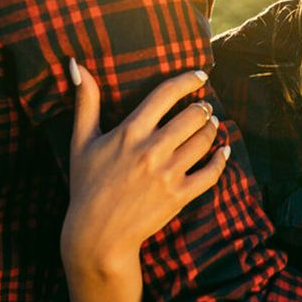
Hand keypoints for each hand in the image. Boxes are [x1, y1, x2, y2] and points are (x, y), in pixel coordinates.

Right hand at [60, 61, 229, 275]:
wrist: (97, 236)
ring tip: (212, 124)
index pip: (166, 94)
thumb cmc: (87, 186)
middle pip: (192, 116)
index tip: (200, 75)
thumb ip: (86, 102)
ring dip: (212, 129)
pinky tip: (223, 151)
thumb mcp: (81, 141)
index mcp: (130, 132)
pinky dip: (221, 159)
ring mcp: (168, 173)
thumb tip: (77, 65)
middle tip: (204, 107)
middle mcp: (152, 149)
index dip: (188, 80)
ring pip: (204, 140)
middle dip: (203, 108)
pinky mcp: (180, 196)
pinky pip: (211, 173)